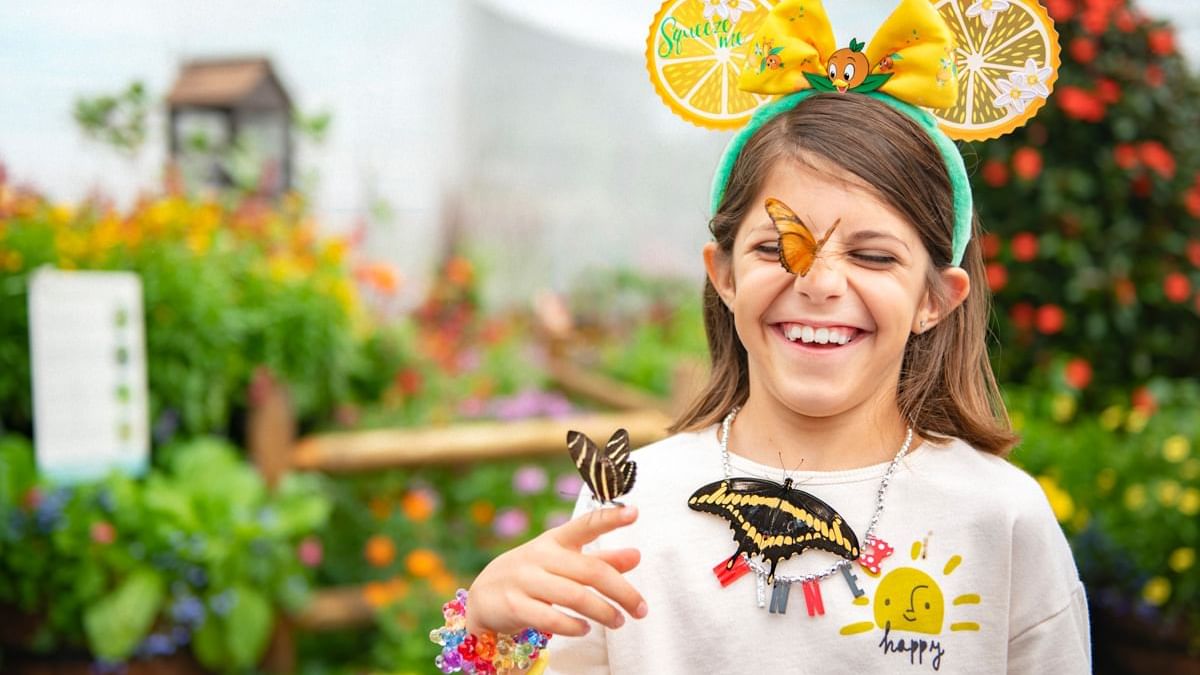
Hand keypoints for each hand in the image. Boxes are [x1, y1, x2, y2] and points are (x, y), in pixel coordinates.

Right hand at [466, 505, 646, 636]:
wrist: (483, 595)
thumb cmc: (534, 575)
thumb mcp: (564, 562)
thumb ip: (600, 560)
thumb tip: (636, 556)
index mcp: (554, 540)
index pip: (584, 525)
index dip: (609, 518)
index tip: (634, 512)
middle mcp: (540, 556)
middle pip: (590, 571)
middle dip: (621, 590)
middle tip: (641, 608)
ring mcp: (525, 580)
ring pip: (574, 596)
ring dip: (602, 611)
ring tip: (619, 621)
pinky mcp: (514, 605)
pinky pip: (550, 618)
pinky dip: (573, 626)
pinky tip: (586, 629)